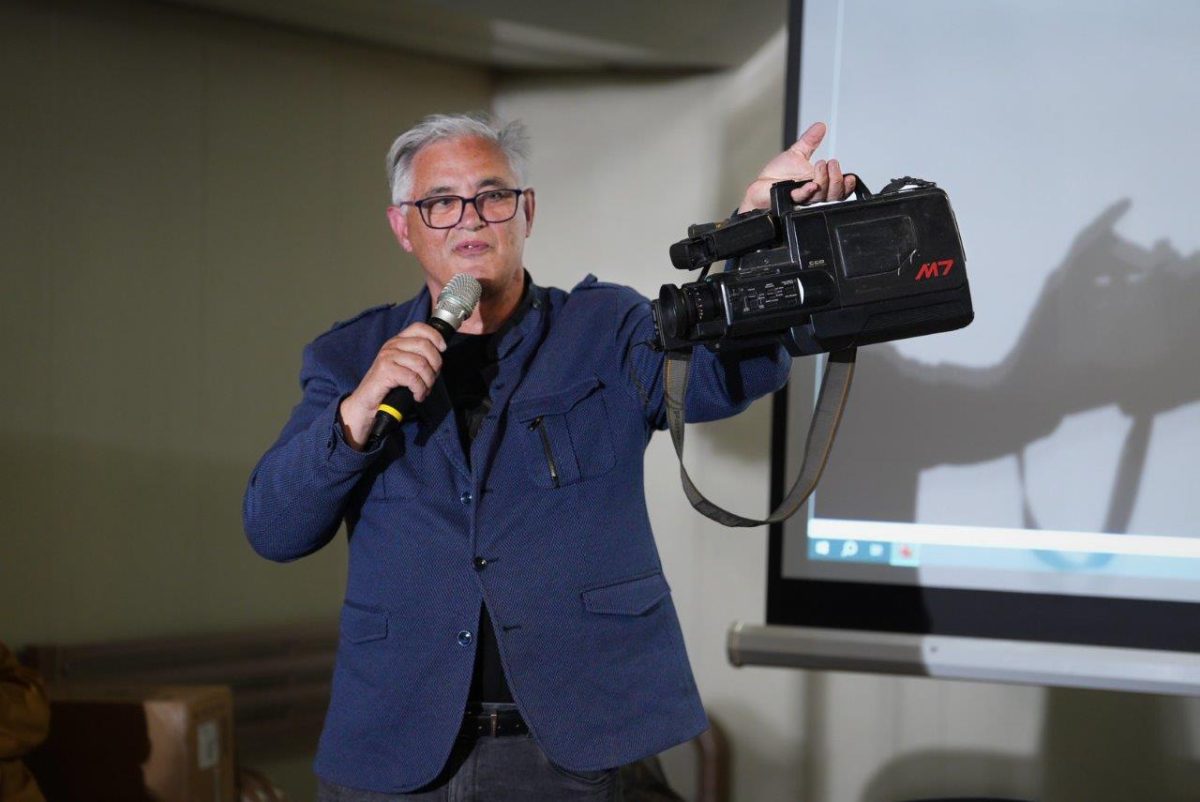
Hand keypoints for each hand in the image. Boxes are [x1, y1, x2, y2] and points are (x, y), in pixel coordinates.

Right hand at [338, 322, 445, 449]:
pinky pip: (413, 378)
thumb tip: (439, 355)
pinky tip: (417, 396)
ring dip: (428, 381)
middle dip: (435, 365)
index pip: (419, 328)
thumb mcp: (404, 367)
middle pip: (425, 345)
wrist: (366, 404)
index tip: (443, 349)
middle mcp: (392, 346)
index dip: (435, 336)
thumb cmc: (387, 388)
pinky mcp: (385, 370)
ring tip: (423, 390)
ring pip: (421, 363)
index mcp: (398, 342)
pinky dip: (420, 390)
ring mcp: (387, 357)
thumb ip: (418, 358)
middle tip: (431, 379)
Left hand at [738, 122, 856, 212]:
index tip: (850, 176)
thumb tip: (820, 126)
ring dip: (823, 181)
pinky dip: (807, 191)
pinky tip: (810, 184)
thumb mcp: (797, 154)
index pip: (839, 189)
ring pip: (820, 196)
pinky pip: (801, 198)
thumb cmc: (777, 176)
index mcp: (819, 185)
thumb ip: (810, 141)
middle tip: (832, 163)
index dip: (847, 185)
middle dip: (836, 179)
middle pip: (834, 194)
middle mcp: (813, 195)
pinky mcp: (789, 202)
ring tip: (821, 166)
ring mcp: (802, 200)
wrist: (760, 187)